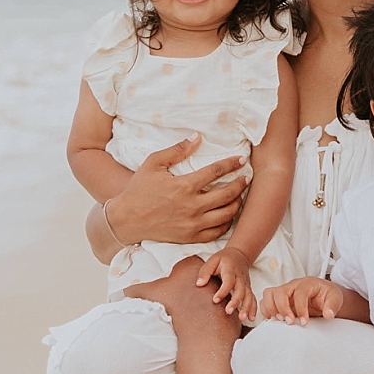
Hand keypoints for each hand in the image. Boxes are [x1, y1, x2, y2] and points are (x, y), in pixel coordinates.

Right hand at [104, 136, 248, 246]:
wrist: (126, 220)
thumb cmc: (139, 189)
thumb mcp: (154, 163)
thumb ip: (177, 150)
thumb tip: (197, 136)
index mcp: (184, 186)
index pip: (216, 171)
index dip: (232, 164)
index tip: (242, 160)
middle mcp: (192, 206)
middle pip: (228, 194)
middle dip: (241, 183)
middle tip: (246, 177)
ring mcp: (193, 224)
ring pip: (227, 214)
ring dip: (237, 203)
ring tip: (240, 195)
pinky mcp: (191, 237)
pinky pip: (218, 232)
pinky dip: (227, 223)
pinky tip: (228, 214)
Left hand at [197, 247, 256, 323]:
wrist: (239, 255)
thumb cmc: (223, 259)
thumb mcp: (212, 260)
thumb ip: (205, 272)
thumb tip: (199, 284)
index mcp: (230, 270)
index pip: (228, 281)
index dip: (223, 291)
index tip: (215, 300)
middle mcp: (240, 278)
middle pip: (241, 290)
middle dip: (236, 302)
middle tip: (228, 311)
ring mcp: (246, 284)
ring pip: (249, 296)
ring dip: (247, 307)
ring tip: (242, 318)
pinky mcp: (248, 289)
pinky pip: (253, 299)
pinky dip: (253, 309)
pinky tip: (251, 318)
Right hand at [259, 278, 345, 325]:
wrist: (323, 296)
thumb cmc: (328, 296)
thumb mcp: (336, 299)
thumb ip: (333, 306)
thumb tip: (328, 314)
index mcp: (307, 283)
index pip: (300, 293)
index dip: (301, 308)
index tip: (305, 322)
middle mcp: (293, 285)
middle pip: (280, 291)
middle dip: (283, 308)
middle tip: (290, 322)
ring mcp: (284, 291)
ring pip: (269, 294)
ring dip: (271, 308)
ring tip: (280, 320)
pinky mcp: (279, 299)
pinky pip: (265, 301)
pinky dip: (266, 310)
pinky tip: (274, 320)